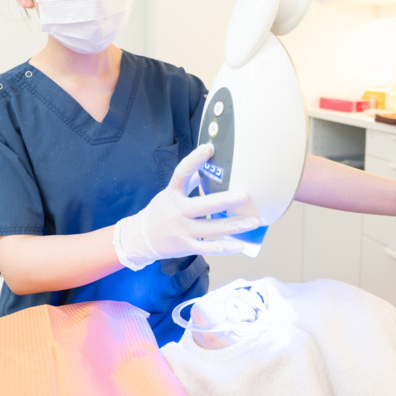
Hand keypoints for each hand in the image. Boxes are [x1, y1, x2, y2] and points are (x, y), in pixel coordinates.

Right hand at [113, 144, 259, 270]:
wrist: (141, 238)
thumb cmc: (161, 212)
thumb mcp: (170, 193)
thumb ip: (189, 181)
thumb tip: (209, 165)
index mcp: (173, 194)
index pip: (182, 173)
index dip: (194, 160)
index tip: (209, 148)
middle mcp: (177, 212)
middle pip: (204, 205)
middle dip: (226, 200)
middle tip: (245, 196)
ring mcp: (182, 231)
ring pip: (212, 228)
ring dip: (235, 225)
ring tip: (254, 221)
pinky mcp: (186, 247)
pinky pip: (209, 248)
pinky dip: (226, 247)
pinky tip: (240, 244)